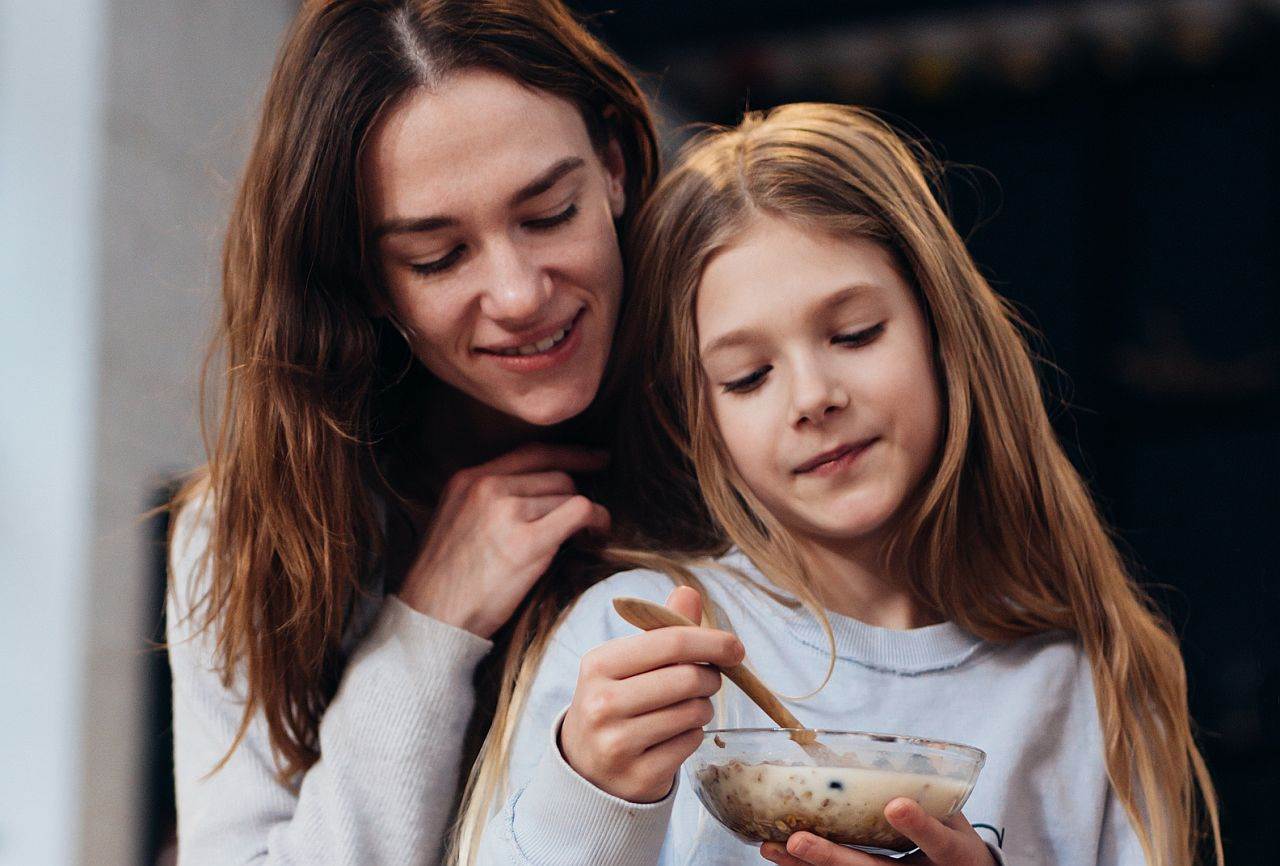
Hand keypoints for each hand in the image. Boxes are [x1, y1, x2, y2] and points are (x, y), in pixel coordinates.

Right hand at [396, 442, 610, 637]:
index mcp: (468, 479)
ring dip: (585, 515)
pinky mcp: (526, 541)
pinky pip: (579, 511)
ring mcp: (506, 511)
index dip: (569, 455)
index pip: (531, 453)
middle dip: (576, 496)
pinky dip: (597, 520)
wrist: (431, 618)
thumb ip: (488, 500)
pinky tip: (596, 536)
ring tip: (588, 535)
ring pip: (568, 494)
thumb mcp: (455, 520)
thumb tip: (537, 495)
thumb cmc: (446, 581)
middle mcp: (486, 487)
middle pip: (555, 475)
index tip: (594, 459)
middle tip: (588, 518)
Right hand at [560, 587, 744, 802]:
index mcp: (598, 664)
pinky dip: (692, 735)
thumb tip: (688, 593)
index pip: (670, 642)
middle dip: (710, 677)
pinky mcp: (638, 775)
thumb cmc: (615, 703)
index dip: (712, 641)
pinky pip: (690, 743)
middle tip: (708, 681)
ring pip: (693, 712)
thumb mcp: (627, 664)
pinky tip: (673, 736)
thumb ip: (661, 631)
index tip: (736, 647)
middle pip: (687, 678)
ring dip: (702, 708)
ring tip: (685, 709)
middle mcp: (601, 703)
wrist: (587, 768)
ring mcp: (617, 743)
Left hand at [760, 800, 994, 865]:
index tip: (895, 805)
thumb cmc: (955, 843)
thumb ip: (932, 790)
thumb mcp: (955, 818)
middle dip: (832, 857)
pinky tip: (780, 855)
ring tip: (772, 847)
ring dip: (806, 865)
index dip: (917, 825)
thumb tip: (905, 747)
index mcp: (950, 856)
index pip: (936, 841)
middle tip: (799, 840)